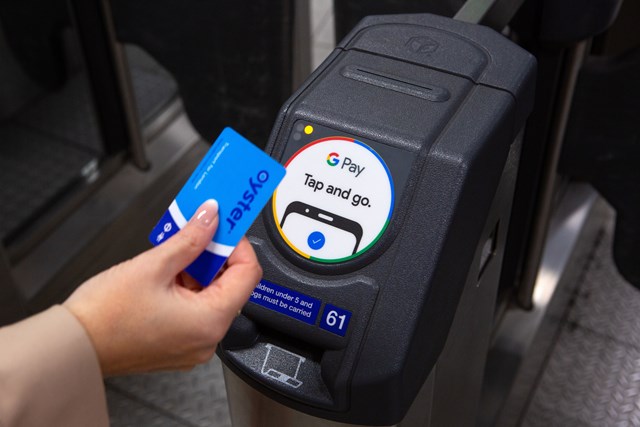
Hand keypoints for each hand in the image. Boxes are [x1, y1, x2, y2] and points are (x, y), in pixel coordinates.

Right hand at [64, 200, 261, 375]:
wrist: (72, 346)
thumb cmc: (104, 317)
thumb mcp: (153, 265)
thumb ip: (190, 238)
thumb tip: (210, 217)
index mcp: (209, 322)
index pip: (248, 274)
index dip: (238, 244)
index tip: (225, 226)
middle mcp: (207, 339)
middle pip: (230, 285)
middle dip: (215, 255)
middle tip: (198, 231)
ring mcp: (192, 345)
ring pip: (211, 296)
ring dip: (199, 269)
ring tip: (175, 251)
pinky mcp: (177, 345)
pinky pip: (195, 310)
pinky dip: (187, 288)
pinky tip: (168, 272)